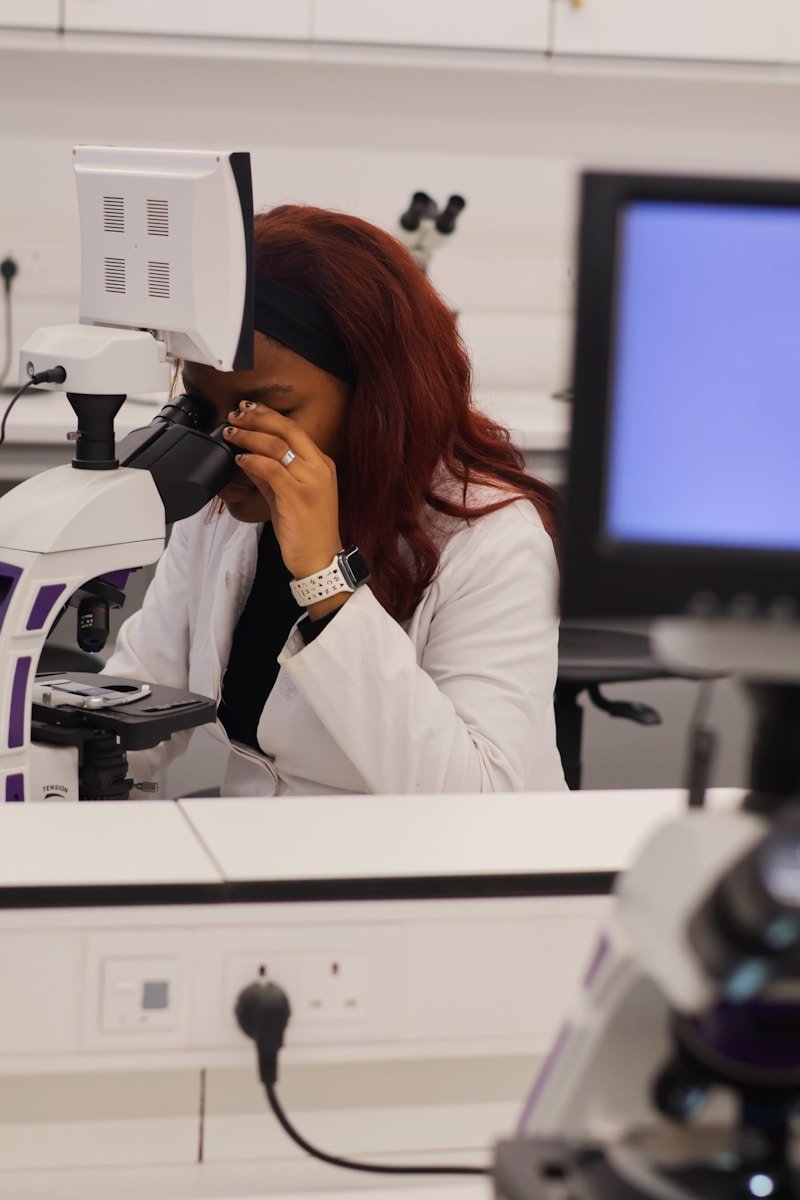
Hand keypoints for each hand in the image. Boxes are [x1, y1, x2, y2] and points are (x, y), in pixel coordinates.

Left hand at [223, 404, 342, 581]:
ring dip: (248, 436)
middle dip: (257, 417)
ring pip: (275, 445)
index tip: (248, 409)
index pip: (294, 429)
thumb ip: (271, 475)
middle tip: (234, 414)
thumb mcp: (288, 496)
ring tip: (230, 433)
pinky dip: (251, 460)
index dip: (269, 415)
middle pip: (286, 429)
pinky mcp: (297, 495)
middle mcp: (319, 467)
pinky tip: (239, 459)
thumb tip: (248, 456)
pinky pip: (269, 469)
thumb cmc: (306, 531)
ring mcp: (310, 480)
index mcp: (321, 464)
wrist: (319, 560)